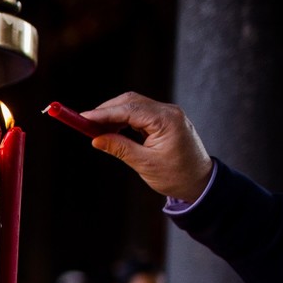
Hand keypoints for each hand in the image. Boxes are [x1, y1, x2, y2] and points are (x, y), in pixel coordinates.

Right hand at [82, 92, 215, 202]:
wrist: (200, 182)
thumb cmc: (177, 176)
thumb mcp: (145, 164)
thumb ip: (120, 148)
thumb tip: (96, 139)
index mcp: (166, 120)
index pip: (129, 109)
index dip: (103, 113)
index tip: (82, 117)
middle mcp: (168, 111)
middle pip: (130, 101)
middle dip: (106, 110)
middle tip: (84, 123)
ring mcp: (167, 114)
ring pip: (133, 105)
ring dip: (113, 114)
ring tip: (96, 129)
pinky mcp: (164, 120)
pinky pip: (139, 113)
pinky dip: (123, 119)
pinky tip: (112, 130)